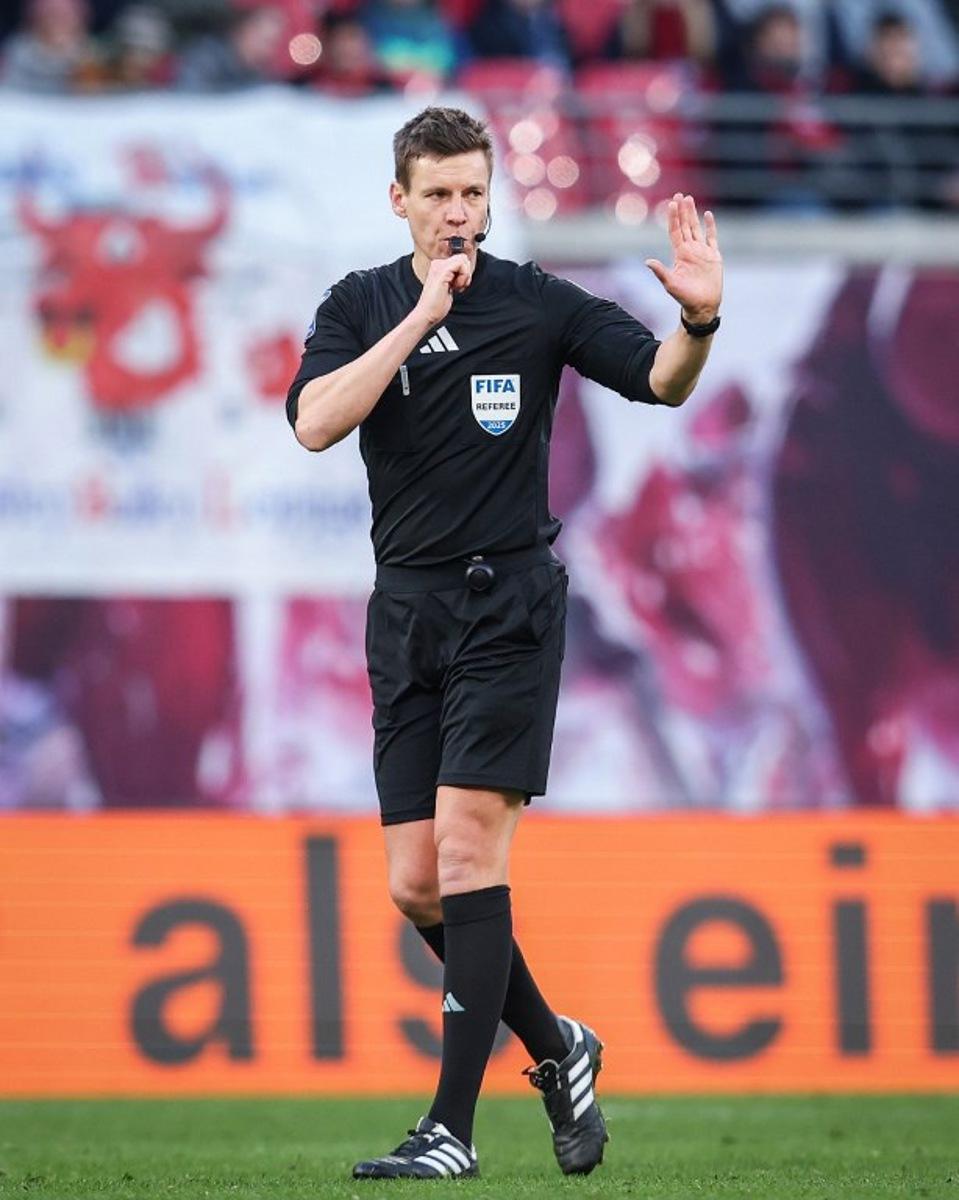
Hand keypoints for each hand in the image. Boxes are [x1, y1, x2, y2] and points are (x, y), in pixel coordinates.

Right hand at [414, 253, 472, 325]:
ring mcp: (439, 266)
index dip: (464, 272)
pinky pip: (461, 265)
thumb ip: (455, 276)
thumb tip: (466, 270)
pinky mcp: (442, 272)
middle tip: (457, 286)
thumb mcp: (449, 286)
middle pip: (463, 258)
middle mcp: (437, 264)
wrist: (427, 313)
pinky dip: (463, 277)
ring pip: (463, 260)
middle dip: (466, 273)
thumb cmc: (436, 305)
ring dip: (464, 276)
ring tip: (455, 287)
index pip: (459, 259)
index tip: (457, 285)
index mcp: (438, 266)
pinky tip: (455, 287)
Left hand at [646, 194, 722, 323]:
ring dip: (693, 214)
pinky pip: (712, 238)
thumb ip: (660, 272)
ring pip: (696, 228)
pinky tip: (708, 215)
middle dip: (682, 210)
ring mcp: (702, 252)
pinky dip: (710, 226)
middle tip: (679, 194)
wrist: (703, 306)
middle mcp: (690, 250)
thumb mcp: (671, 284)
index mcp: (680, 254)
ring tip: (689, 199)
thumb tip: (647, 262)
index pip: (675, 231)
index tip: (671, 203)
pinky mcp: (714, 256)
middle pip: (685, 226)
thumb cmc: (685, 298)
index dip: (673, 218)